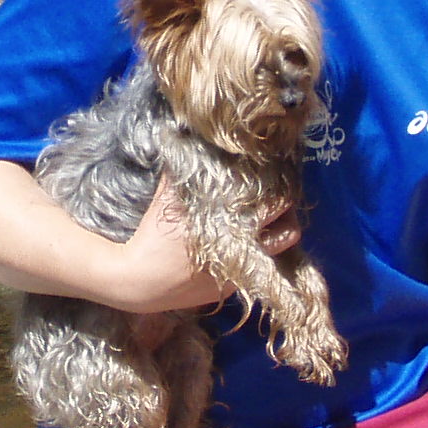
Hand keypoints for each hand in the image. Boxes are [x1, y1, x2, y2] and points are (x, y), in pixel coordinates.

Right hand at [107, 178, 304, 311]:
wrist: (138, 283)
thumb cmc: (153, 235)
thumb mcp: (167, 198)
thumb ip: (185, 171)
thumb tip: (188, 138)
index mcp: (233, 227)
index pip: (277, 205)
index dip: (281, 190)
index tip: (276, 179)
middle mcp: (244, 254)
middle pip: (289, 231)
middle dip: (287, 214)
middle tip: (277, 200)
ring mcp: (241, 274)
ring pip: (279, 254)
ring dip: (276, 236)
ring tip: (267, 222)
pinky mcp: (232, 289)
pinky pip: (259, 270)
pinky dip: (258, 254)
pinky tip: (244, 242)